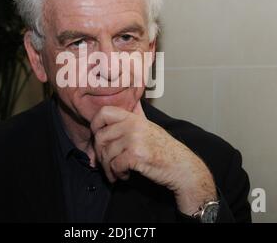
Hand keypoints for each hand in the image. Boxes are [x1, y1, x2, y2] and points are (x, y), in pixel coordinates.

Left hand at [90, 101, 216, 214]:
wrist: (181, 166)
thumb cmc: (164, 148)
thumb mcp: (150, 126)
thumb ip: (137, 115)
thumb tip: (133, 101)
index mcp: (133, 117)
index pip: (104, 112)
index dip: (95, 124)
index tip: (97, 136)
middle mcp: (133, 125)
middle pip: (100, 136)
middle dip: (100, 153)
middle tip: (106, 162)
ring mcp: (134, 139)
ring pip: (106, 153)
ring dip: (108, 167)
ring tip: (116, 172)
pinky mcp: (136, 155)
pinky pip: (115, 164)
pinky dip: (117, 173)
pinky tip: (124, 175)